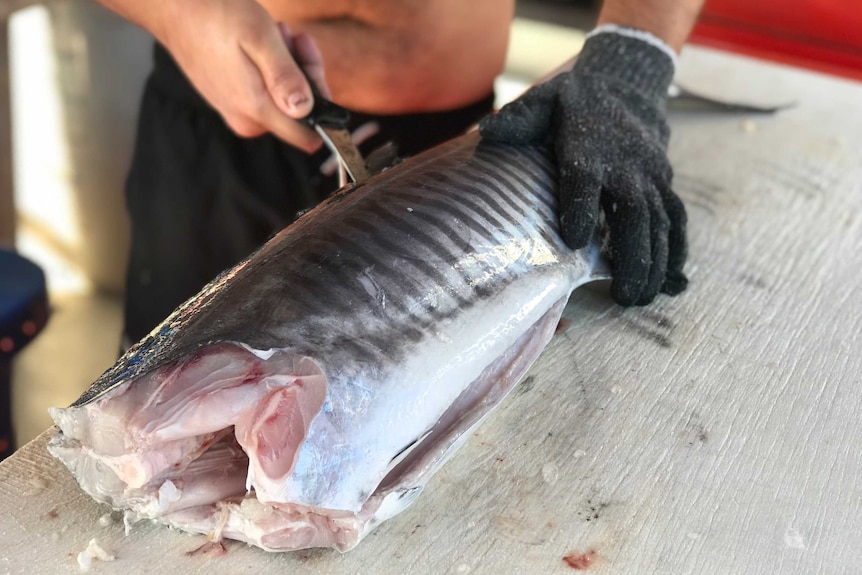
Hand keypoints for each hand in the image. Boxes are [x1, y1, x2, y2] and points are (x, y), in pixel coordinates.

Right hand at [156, 0, 328, 151]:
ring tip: (276, 33)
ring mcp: (238, 112)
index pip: (310, 136)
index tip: (312, 69)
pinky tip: (265, 42)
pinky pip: (267, 91)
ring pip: (285, 98)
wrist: (174, 7)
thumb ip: (286, 77)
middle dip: (305, 75)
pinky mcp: (232, 101)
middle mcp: (248, 121)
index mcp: (257, 111)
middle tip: (293, 39)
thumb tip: (306, 110)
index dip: (323, 105)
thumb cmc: (217, 16)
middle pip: (300, 114)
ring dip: (290, 65)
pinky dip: (273, 67)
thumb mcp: (261, 38)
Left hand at [479, 30, 687, 305]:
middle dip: (632, 256)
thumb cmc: (573, 104)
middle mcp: (624, 165)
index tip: (574, 240)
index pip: (584, 180)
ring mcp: (649, 175)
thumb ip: (518, 120)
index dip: (581, 209)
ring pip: (659, 222)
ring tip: (642, 298)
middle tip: (624, 296)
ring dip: (655, 262)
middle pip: (633, 212)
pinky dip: (676, 249)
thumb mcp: (543, 101)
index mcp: (588, 150)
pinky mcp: (664, 182)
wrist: (624, 87)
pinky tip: (670, 280)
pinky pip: (676, 217)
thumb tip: (484, 133)